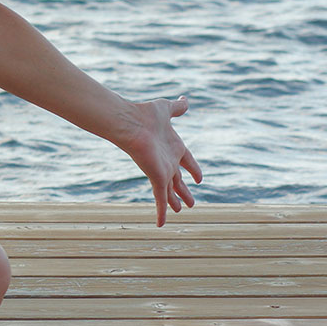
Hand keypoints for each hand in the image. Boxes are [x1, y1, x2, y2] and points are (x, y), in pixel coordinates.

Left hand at [115, 95, 202, 225]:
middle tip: (191, 203)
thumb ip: (176, 108)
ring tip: (182, 210)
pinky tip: (160, 225)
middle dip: (184, 191)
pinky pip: (159, 199)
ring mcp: (161, 170)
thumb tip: (185, 100)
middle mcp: (168, 160)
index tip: (199, 177)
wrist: (127, 121)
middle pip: (178, 180)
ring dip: (175, 202)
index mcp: (173, 146)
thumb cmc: (145, 114)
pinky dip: (161, 212)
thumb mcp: (165, 109)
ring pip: (170, 191)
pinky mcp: (155, 177)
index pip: (187, 161)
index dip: (193, 169)